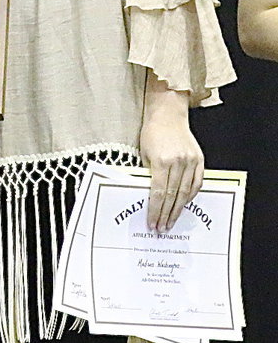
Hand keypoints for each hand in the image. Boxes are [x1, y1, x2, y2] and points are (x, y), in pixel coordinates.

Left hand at [139, 114, 203, 232]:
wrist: (168, 114)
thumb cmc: (152, 132)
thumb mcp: (144, 154)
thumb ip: (148, 174)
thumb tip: (150, 197)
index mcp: (161, 161)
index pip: (157, 193)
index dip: (155, 210)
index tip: (152, 223)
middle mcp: (177, 162)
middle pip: (171, 196)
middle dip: (165, 214)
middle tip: (161, 228)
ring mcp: (190, 161)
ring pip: (185, 192)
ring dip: (178, 209)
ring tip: (171, 222)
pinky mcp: (199, 159)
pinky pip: (197, 183)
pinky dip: (191, 196)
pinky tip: (183, 205)